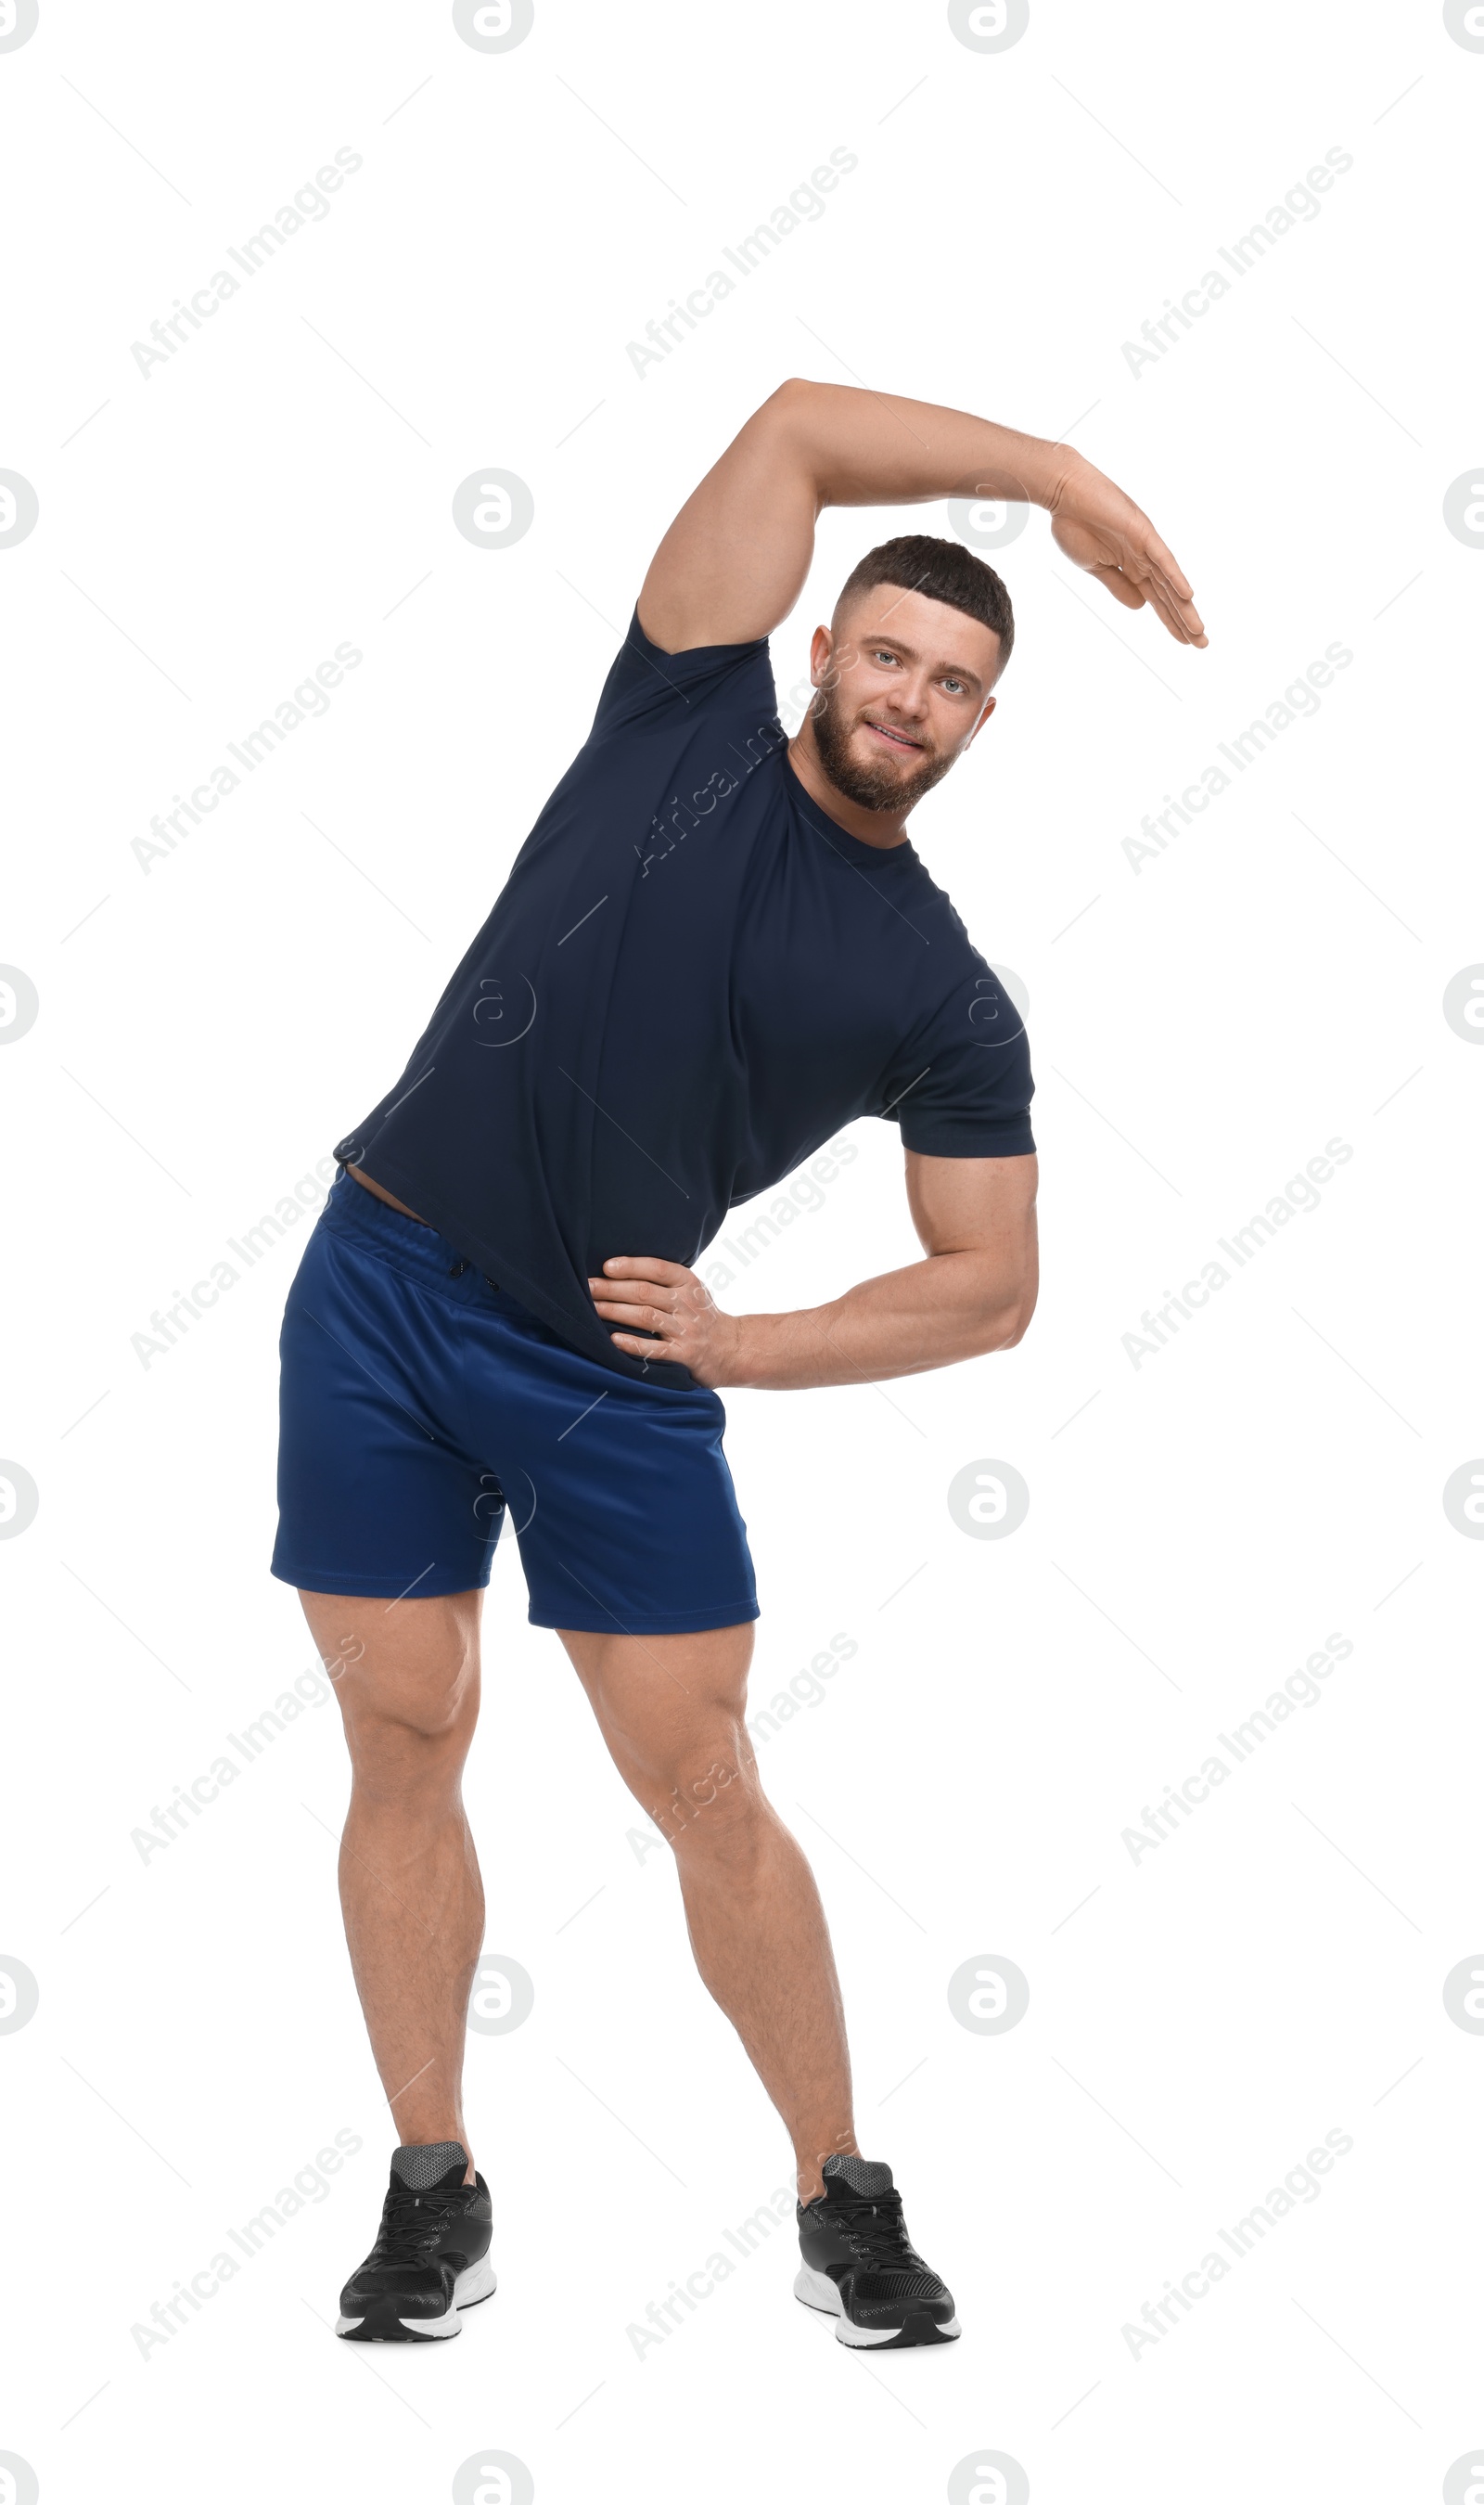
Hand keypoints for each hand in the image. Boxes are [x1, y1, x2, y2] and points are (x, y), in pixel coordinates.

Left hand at [588, 1256, 742, 1385]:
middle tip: (586, 1287)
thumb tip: (618, 1269)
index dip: (631, 1266)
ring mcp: (686, 1330)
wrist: (733, 1350)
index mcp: (689, 1283)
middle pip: (645, 1292)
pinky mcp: (684, 1355)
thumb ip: (664, 1281)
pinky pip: (655, 1349)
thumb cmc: (702, 1316)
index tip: (606, 1266)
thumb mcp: (691, 1290)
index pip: (658, 1268)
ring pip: (645, 1317)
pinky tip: (613, 1339)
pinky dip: (633, 1344)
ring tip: (591, 1309)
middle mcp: (688, 1304)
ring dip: (615, 1311)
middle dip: (612, 1289)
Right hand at [1048, 454, 1206, 646]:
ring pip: (1169, 581)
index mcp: (1131, 566)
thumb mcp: (1095, 567)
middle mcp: (1143, 557)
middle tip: (1202, 644)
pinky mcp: (1142, 532)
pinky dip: (1175, 576)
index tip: (1184, 641)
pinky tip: (1188, 595)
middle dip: (1184, 619)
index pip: (1157, 599)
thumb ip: (1118, 586)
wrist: (1064, 492)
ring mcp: (1144, 544)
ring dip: (1184, 606)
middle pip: (1169, 594)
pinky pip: (1162, 558)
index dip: (1170, 620)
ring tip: (1198, 631)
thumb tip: (1140, 607)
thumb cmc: (1074, 524)